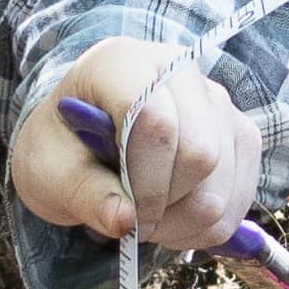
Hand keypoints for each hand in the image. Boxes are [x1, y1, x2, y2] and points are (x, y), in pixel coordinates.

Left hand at [11, 33, 255, 263]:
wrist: (82, 142)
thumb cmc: (61, 149)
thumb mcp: (48, 172)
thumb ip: (83, 194)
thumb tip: (125, 222)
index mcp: (121, 62)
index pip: (156, 121)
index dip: (145, 182)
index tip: (126, 216)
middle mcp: (178, 70)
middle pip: (201, 152)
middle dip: (167, 205)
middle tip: (135, 222)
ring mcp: (217, 101)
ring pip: (224, 181)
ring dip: (186, 222)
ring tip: (150, 220)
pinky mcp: (239, 134)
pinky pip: (240, 197)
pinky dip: (208, 226)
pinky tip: (174, 219)